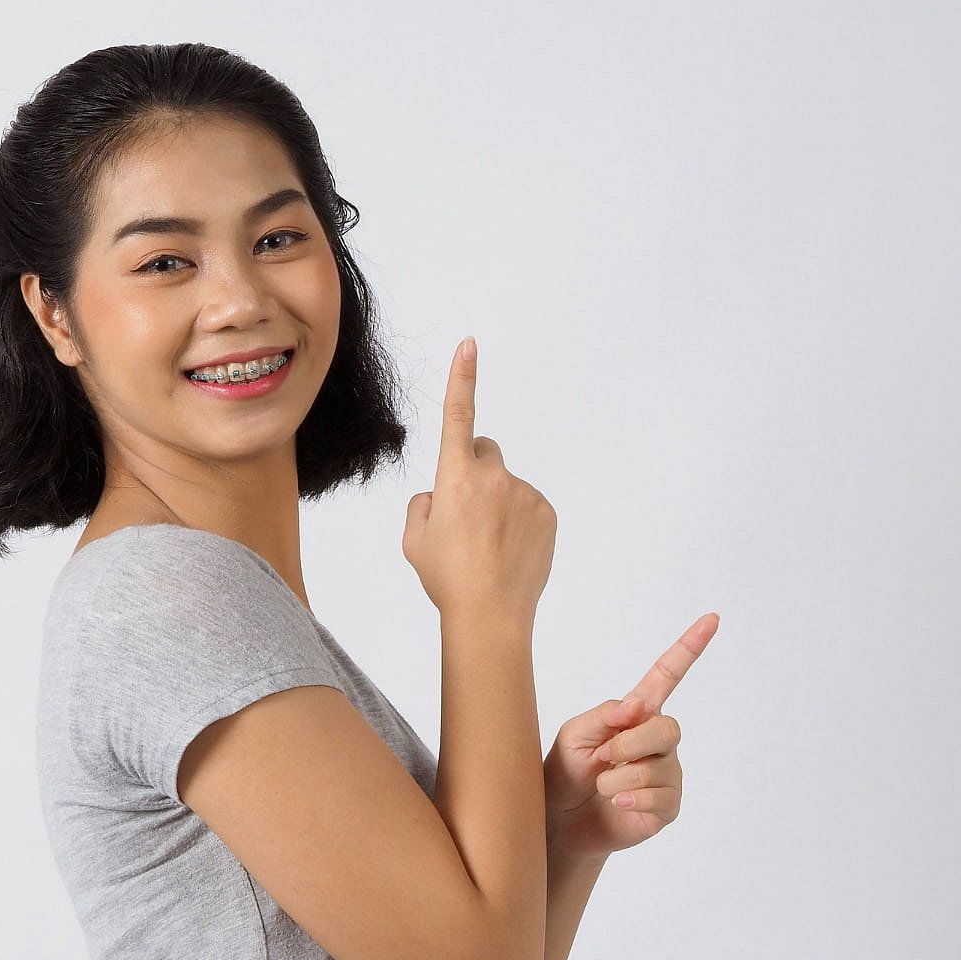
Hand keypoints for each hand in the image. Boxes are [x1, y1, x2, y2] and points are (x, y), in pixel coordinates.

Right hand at [402, 337, 556, 623]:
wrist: (491, 615)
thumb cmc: (447, 579)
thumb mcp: (413, 541)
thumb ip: (422, 506)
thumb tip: (436, 496)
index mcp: (455, 477)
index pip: (457, 416)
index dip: (462, 379)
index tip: (469, 345)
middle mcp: (494, 477)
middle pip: (483, 453)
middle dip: (474, 470)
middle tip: (465, 513)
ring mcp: (525, 494)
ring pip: (506, 486)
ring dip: (497, 505)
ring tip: (487, 548)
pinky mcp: (546, 513)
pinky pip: (528, 506)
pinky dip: (518, 522)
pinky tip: (508, 552)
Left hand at [543, 613, 718, 861]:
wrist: (560, 821)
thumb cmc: (566, 771)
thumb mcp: (574, 734)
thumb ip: (605, 715)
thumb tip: (639, 707)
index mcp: (636, 713)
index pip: (667, 675)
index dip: (689, 647)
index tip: (712, 619)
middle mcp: (657, 740)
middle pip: (668, 728)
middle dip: (631, 743)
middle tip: (604, 756)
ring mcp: (667, 773)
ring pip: (658, 767)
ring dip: (618, 778)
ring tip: (602, 786)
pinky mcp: (667, 806)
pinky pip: (661, 798)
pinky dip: (632, 800)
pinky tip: (617, 804)